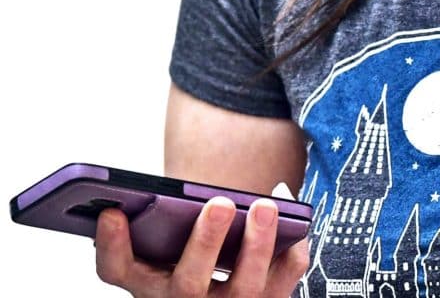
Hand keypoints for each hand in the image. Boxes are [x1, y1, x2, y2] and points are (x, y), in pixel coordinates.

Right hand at [94, 184, 308, 296]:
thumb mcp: (168, 247)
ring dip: (258, 244)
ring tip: (266, 206)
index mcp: (149, 283)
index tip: (113, 213)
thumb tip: (189, 184)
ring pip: (245, 285)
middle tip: (220, 203)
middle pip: (188, 283)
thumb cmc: (193, 258)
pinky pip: (286, 278)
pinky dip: (294, 247)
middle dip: (205, 241)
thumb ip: (167, 217)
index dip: (111, 244)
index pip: (117, 270)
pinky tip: (296, 221)